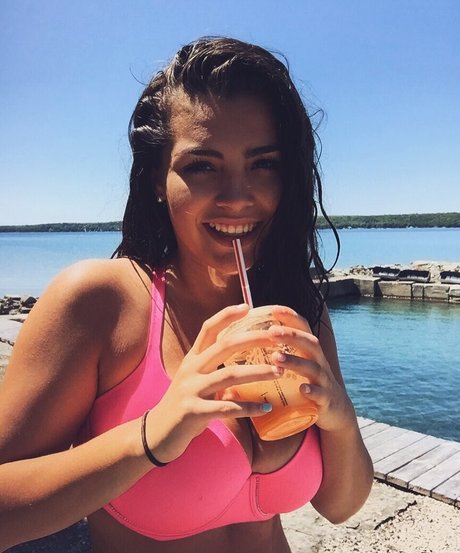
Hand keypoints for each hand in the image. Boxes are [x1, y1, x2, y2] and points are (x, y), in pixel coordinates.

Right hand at [144, 304, 282, 462]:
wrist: (156, 434)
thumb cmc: (184, 405)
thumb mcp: (196, 381)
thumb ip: (216, 370)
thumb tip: (249, 365)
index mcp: (192, 359)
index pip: (208, 329)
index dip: (226, 315)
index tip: (247, 307)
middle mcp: (191, 369)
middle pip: (225, 346)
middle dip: (253, 339)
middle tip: (277, 338)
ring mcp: (191, 390)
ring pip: (229, 375)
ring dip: (258, 372)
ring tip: (279, 372)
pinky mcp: (193, 412)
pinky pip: (227, 408)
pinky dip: (249, 407)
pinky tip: (266, 407)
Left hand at [267, 305, 355, 432]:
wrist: (336, 411)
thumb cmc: (308, 383)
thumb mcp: (297, 366)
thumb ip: (278, 355)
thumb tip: (242, 347)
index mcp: (309, 351)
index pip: (303, 327)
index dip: (290, 317)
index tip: (273, 310)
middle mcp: (319, 361)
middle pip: (309, 342)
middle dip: (291, 335)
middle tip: (270, 331)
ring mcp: (324, 380)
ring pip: (313, 367)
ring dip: (295, 361)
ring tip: (276, 357)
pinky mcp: (326, 400)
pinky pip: (320, 394)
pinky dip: (312, 391)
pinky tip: (301, 389)